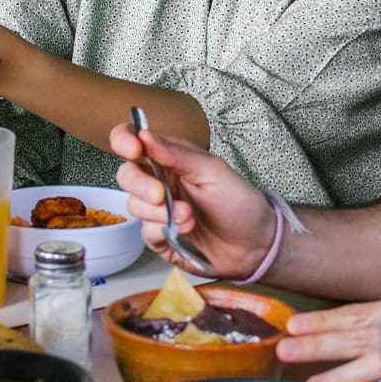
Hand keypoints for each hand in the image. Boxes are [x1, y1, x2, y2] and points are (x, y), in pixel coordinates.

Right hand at [107, 122, 275, 276]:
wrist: (256, 245)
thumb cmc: (240, 203)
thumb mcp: (213, 171)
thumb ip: (177, 154)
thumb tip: (145, 136)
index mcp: (171, 159)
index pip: (134, 141)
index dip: (124, 140)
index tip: (134, 149)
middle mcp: (161, 182)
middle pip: (127, 175)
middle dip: (140, 185)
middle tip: (161, 194)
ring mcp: (158, 211)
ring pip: (134, 206)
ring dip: (160, 212)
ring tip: (189, 216)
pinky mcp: (159, 237)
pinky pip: (145, 232)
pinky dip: (162, 231)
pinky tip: (185, 231)